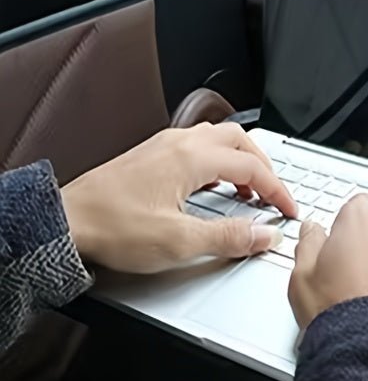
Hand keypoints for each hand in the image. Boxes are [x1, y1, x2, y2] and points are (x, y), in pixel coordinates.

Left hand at [62, 123, 296, 273]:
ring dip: (240, 160)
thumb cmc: (112, 227)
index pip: (253, 167)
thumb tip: (265, 235)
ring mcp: (163, 146)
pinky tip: (211, 184)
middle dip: (264, 166)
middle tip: (273, 193)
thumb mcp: (179, 242)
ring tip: (247, 188)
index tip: (288, 209)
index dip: (278, 189)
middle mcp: (179, 144)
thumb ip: (229, 237)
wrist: (65, 223)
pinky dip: (217, 160)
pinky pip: (196, 145)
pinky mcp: (150, 155)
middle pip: (239, 140)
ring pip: (217, 138)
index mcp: (192, 159)